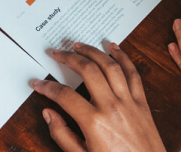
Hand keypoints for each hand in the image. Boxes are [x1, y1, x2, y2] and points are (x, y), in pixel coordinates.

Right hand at [31, 41, 165, 151]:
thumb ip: (63, 135)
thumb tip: (48, 114)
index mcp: (94, 123)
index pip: (64, 96)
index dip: (47, 87)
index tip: (38, 83)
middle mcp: (112, 107)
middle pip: (88, 71)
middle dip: (69, 58)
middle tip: (57, 53)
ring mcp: (129, 103)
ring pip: (110, 66)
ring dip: (93, 52)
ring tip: (79, 45)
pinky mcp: (142, 103)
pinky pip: (133, 73)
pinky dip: (123, 57)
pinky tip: (113, 48)